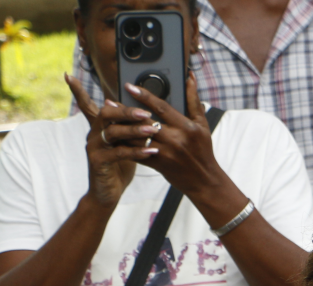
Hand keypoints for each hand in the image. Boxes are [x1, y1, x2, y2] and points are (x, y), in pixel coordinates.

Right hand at [66, 74, 156, 210]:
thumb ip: (129, 129)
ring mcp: (94, 148)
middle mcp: (93, 134)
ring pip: (114, 132)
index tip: (68, 75)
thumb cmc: (118, 167)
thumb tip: (142, 111)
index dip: (77, 90)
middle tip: (145, 112)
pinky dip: (137, 151)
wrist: (107, 194)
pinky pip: (119, 152)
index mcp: (98, 128)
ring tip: (153, 130)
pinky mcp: (98, 162)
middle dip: (126, 111)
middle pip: (106, 113)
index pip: (86, 105)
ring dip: (135, 130)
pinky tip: (151, 151)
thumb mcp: (125, 144)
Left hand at [123, 73, 244, 220]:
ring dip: (121, 128)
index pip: (161, 107)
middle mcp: (174, 139)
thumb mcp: (202, 124)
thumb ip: (193, 100)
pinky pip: (138, 154)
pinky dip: (126, 146)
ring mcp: (165, 153)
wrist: (204, 180)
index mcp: (185, 127)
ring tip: (109, 119)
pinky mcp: (158, 165)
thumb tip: (189, 78)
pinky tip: (116, 138)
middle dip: (125, 111)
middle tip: (110, 102)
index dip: (144, 95)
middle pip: (144, 122)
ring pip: (137, 139)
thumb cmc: (203, 150)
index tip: (129, 87)